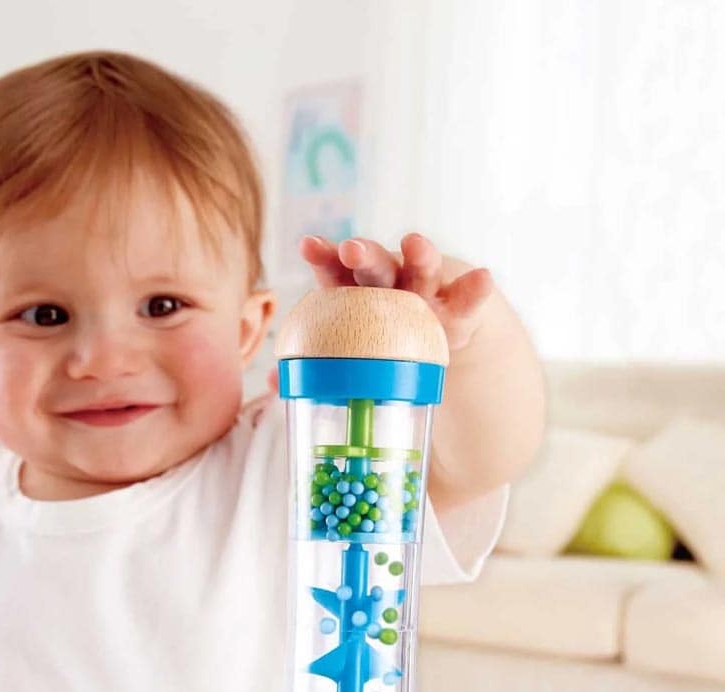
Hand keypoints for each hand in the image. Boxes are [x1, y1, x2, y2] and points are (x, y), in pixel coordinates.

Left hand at [301, 233, 492, 351]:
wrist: (436, 341)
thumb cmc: (378, 343)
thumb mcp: (350, 351)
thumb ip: (318, 362)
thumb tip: (272, 384)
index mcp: (356, 293)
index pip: (336, 273)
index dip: (323, 259)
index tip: (308, 244)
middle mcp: (391, 285)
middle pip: (377, 268)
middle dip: (365, 256)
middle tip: (351, 250)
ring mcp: (427, 295)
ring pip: (422, 273)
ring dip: (421, 257)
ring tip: (417, 243)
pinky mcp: (460, 312)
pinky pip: (468, 303)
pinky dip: (475, 291)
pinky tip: (483, 277)